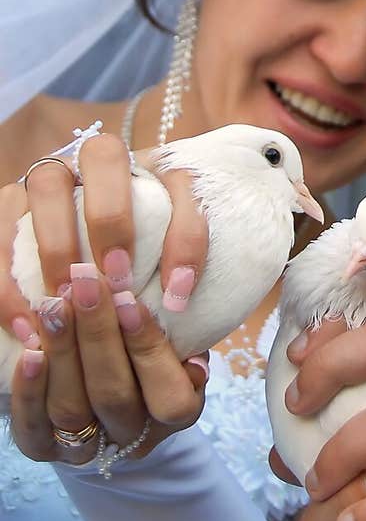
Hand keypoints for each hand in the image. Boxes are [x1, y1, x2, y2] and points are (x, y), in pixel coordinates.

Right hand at [0, 131, 209, 343]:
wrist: (61, 280)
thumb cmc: (127, 288)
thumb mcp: (154, 289)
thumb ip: (170, 300)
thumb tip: (193, 365)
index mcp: (151, 174)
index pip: (180, 180)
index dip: (185, 235)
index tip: (179, 295)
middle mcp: (94, 163)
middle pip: (105, 155)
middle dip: (114, 219)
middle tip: (118, 280)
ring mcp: (45, 179)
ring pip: (47, 182)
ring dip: (60, 246)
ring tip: (68, 304)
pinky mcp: (4, 208)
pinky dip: (9, 282)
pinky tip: (29, 326)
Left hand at [11, 261, 207, 464]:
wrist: (99, 383)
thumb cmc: (143, 344)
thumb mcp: (175, 334)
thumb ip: (176, 324)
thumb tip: (174, 292)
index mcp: (177, 413)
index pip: (171, 397)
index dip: (149, 350)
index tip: (129, 301)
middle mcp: (134, 436)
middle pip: (115, 396)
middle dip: (98, 335)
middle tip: (85, 284)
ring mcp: (88, 448)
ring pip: (73, 410)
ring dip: (63, 352)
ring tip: (55, 305)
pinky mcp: (45, 449)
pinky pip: (34, 429)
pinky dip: (31, 389)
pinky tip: (30, 351)